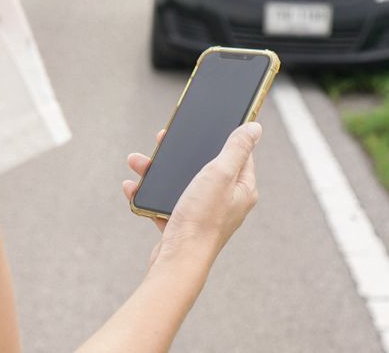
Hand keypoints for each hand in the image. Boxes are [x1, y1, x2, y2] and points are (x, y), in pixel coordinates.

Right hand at [122, 123, 261, 268]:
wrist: (178, 261)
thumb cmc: (202, 219)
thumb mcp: (221, 173)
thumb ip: (237, 148)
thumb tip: (255, 127)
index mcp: (242, 189)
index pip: (237, 154)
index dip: (219, 137)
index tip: (201, 126)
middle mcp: (227, 202)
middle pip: (204, 166)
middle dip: (180, 154)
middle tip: (162, 140)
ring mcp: (205, 214)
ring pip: (181, 183)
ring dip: (158, 172)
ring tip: (138, 162)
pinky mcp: (184, 224)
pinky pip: (166, 203)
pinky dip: (150, 195)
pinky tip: (134, 188)